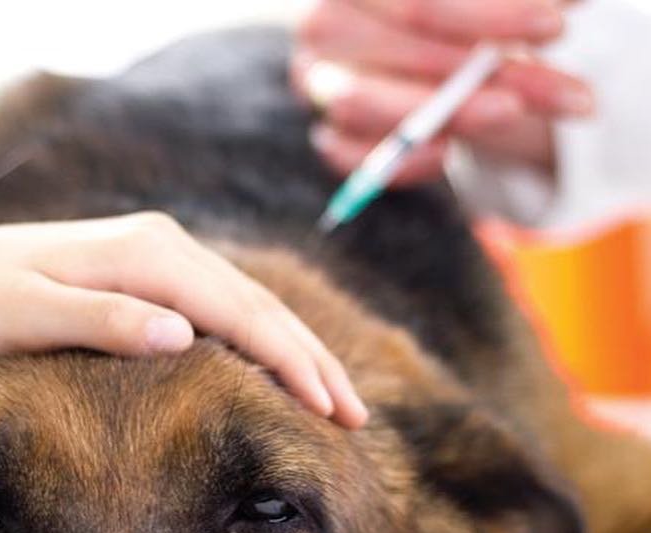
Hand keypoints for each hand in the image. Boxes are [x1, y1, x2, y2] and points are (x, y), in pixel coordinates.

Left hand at [0, 213, 366, 427]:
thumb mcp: (26, 316)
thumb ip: (102, 321)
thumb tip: (183, 337)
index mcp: (146, 255)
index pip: (241, 314)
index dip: (292, 365)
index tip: (332, 412)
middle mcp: (163, 246)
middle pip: (260, 307)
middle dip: (312, 363)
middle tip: (356, 419)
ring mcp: (159, 257)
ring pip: (248, 308)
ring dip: (295, 354)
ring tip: (334, 401)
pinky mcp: (149, 277)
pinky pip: (223, 311)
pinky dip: (260, 344)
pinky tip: (276, 372)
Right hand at [294, 0, 593, 183]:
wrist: (421, 45)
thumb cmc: (455, 12)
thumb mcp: (476, 2)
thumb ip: (511, 4)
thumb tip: (569, 4)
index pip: (419, 0)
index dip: (489, 16)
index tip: (556, 29)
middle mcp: (323, 24)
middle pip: (404, 50)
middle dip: (482, 75)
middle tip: (551, 95)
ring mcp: (318, 82)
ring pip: (370, 104)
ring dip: (449, 117)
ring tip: (509, 116)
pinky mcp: (326, 133)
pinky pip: (352, 157)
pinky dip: (401, 162)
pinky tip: (447, 154)